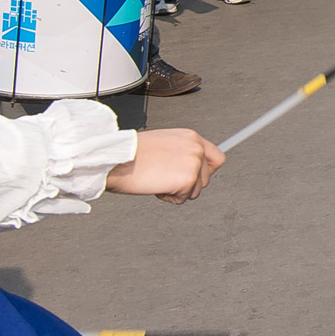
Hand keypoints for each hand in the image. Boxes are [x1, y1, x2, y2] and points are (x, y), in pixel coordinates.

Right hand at [105, 129, 223, 204]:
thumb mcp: (163, 143)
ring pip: (195, 191)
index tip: (199, 177)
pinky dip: (168, 197)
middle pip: (206, 178)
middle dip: (187, 184)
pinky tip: (156, 185)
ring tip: (158, 178)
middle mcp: (196, 148)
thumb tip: (190, 166)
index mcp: (191, 136)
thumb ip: (181, 152)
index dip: (207, 170)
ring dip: (177, 191)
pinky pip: (183, 199)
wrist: (118, 158)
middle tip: (165, 178)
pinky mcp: (187, 180)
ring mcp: (194, 163)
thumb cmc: (132, 153)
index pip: (216, 157)